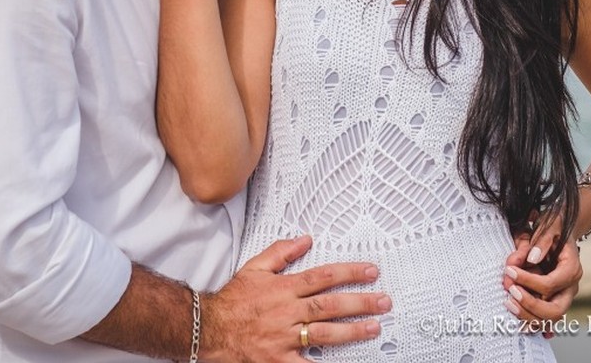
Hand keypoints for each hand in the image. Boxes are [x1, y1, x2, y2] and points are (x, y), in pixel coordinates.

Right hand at [203, 235, 390, 362]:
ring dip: (352, 330)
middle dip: (360, 302)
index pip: (323, 277)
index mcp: (283, 288)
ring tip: (374, 327)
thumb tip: (305, 239)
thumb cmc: (232, 301)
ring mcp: (284, 338)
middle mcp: (287, 312)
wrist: (207, 329)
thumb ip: (280, 252)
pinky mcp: (278, 360)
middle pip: (330, 305)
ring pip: (324, 333)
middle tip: (383, 301)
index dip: (349, 273)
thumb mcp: (254, 268)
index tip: (370, 272)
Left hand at [503, 214, 581, 336]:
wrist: (562, 230)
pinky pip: (546, 319)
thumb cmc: (554, 226)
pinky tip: (521, 326)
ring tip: (508, 303)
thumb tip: (531, 258)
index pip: (550, 284)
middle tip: (510, 294)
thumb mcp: (550, 224)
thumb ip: (542, 240)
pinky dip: (534, 324)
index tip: (509, 270)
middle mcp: (570, 287)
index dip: (528, 281)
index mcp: (571, 268)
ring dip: (528, 316)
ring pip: (550, 319)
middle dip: (530, 305)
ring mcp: (563, 296)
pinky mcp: (554, 300)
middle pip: (555, 310)